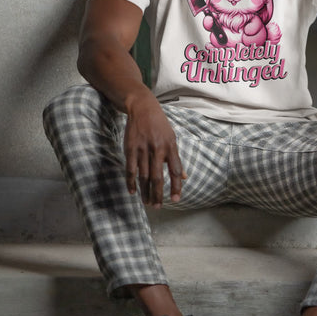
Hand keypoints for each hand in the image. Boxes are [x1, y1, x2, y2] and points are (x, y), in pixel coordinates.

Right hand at [124, 91, 185, 207]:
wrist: (142, 108)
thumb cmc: (159, 125)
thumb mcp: (172, 138)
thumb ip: (176, 158)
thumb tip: (185, 177)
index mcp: (170, 147)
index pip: (175, 170)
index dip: (176, 186)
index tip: (175, 199)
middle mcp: (157, 149)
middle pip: (157, 177)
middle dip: (158, 194)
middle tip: (158, 207)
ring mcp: (143, 149)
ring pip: (144, 176)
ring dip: (145, 192)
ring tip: (147, 203)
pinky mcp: (130, 148)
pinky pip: (131, 169)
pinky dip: (131, 182)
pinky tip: (133, 192)